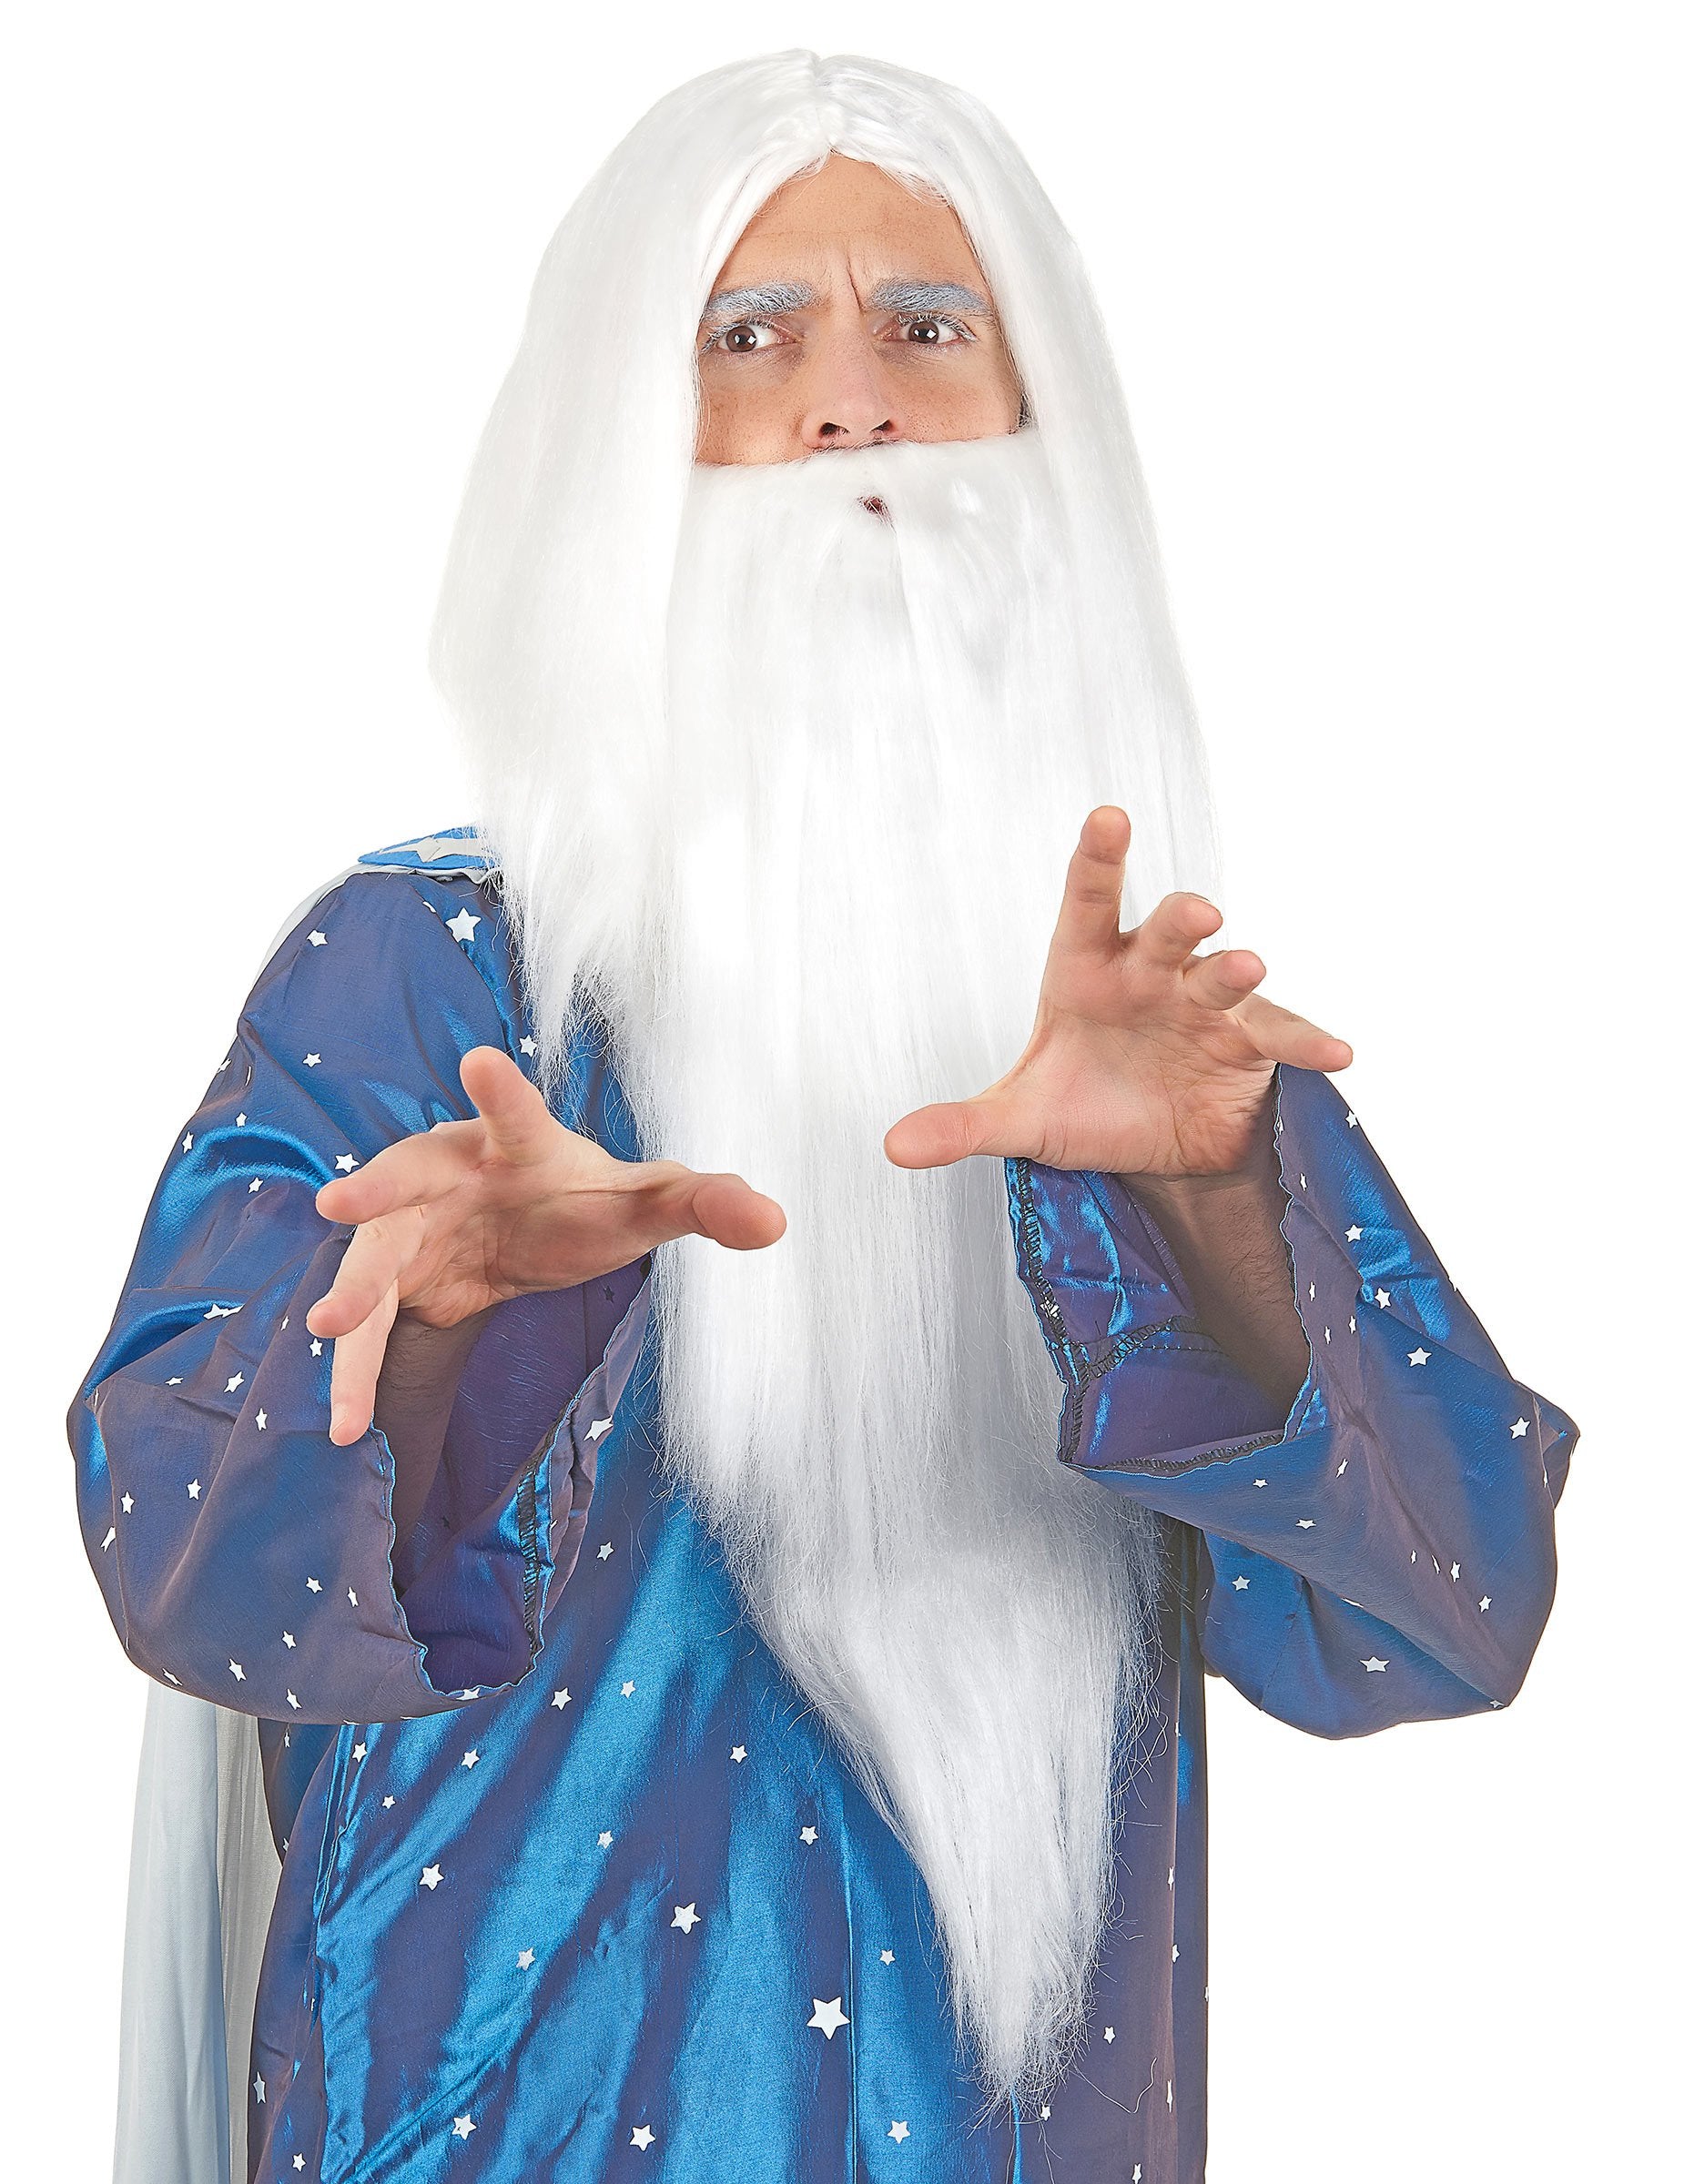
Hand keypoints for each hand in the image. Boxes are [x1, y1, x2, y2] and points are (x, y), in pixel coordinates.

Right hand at [306, 1045, 783, 1444]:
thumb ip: (705, 1204)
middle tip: (340, 1206)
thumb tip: (777, 1220)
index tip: (483, 1063)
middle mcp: (452, 1173)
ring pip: (377, 1257)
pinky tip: (346, 1425)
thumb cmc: (583, 1200)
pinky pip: (371, 1327)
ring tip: (330, 1328)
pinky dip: (354, 1370)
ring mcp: (413, 1226)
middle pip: (411, 1173)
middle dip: (377, 1189)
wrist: (522, 1230)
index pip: (519, 1114)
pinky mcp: (396, 1281)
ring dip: (352, 1292)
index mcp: (519, 1143)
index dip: (504, 1092)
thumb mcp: (646, 1204)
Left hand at [883, 806, 1351, 1179]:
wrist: (1155, 1147)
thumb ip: (963, 1126)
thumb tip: (893, 1145)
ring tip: (1247, 964)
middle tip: (1195, 914)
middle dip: (1182, 921)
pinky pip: (1282, 1038)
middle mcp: (1153, 974)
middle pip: (1168, 932)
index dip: (1097, 861)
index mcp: (1089, 971)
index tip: (1107, 818)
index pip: (1087, 905)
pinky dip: (1307, 1044)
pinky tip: (1335, 1054)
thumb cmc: (1087, 1104)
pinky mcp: (1252, 1045)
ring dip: (1237, 970)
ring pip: (1224, 976)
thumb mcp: (1022, 1121)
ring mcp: (1206, 1006)